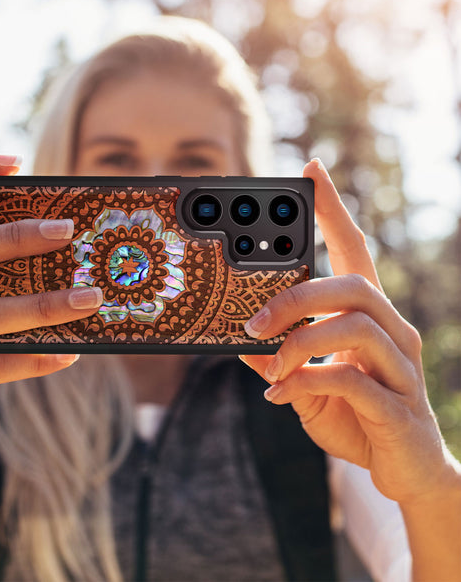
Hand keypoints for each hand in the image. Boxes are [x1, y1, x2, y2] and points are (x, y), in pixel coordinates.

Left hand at [239, 159, 457, 506]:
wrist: (404, 471)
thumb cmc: (355, 415)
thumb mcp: (305, 382)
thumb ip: (277, 359)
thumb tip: (238, 341)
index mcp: (368, 317)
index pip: (354, 250)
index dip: (334, 209)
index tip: (311, 170)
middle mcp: (392, 331)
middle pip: (353, 284)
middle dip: (297, 297)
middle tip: (252, 321)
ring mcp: (401, 367)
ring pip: (355, 325)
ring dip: (299, 341)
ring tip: (269, 364)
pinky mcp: (399, 406)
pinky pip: (352, 379)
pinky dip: (308, 381)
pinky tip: (282, 395)